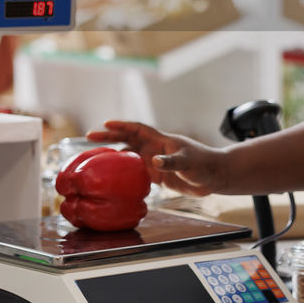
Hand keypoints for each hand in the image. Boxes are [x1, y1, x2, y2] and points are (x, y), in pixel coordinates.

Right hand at [86, 120, 227, 195]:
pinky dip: (123, 173)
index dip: (121, 125)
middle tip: (89, 137)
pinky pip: (135, 173)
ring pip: (128, 156)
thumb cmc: (204, 164)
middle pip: (127, 139)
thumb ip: (172, 162)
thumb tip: (155, 161)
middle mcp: (154, 148)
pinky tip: (112, 178)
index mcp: (160, 140)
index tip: (105, 124)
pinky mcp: (157, 175)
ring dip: (113, 155)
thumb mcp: (188, 162)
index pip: (136, 129)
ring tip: (95, 158)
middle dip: (109, 137)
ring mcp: (154, 162)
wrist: (214, 177)